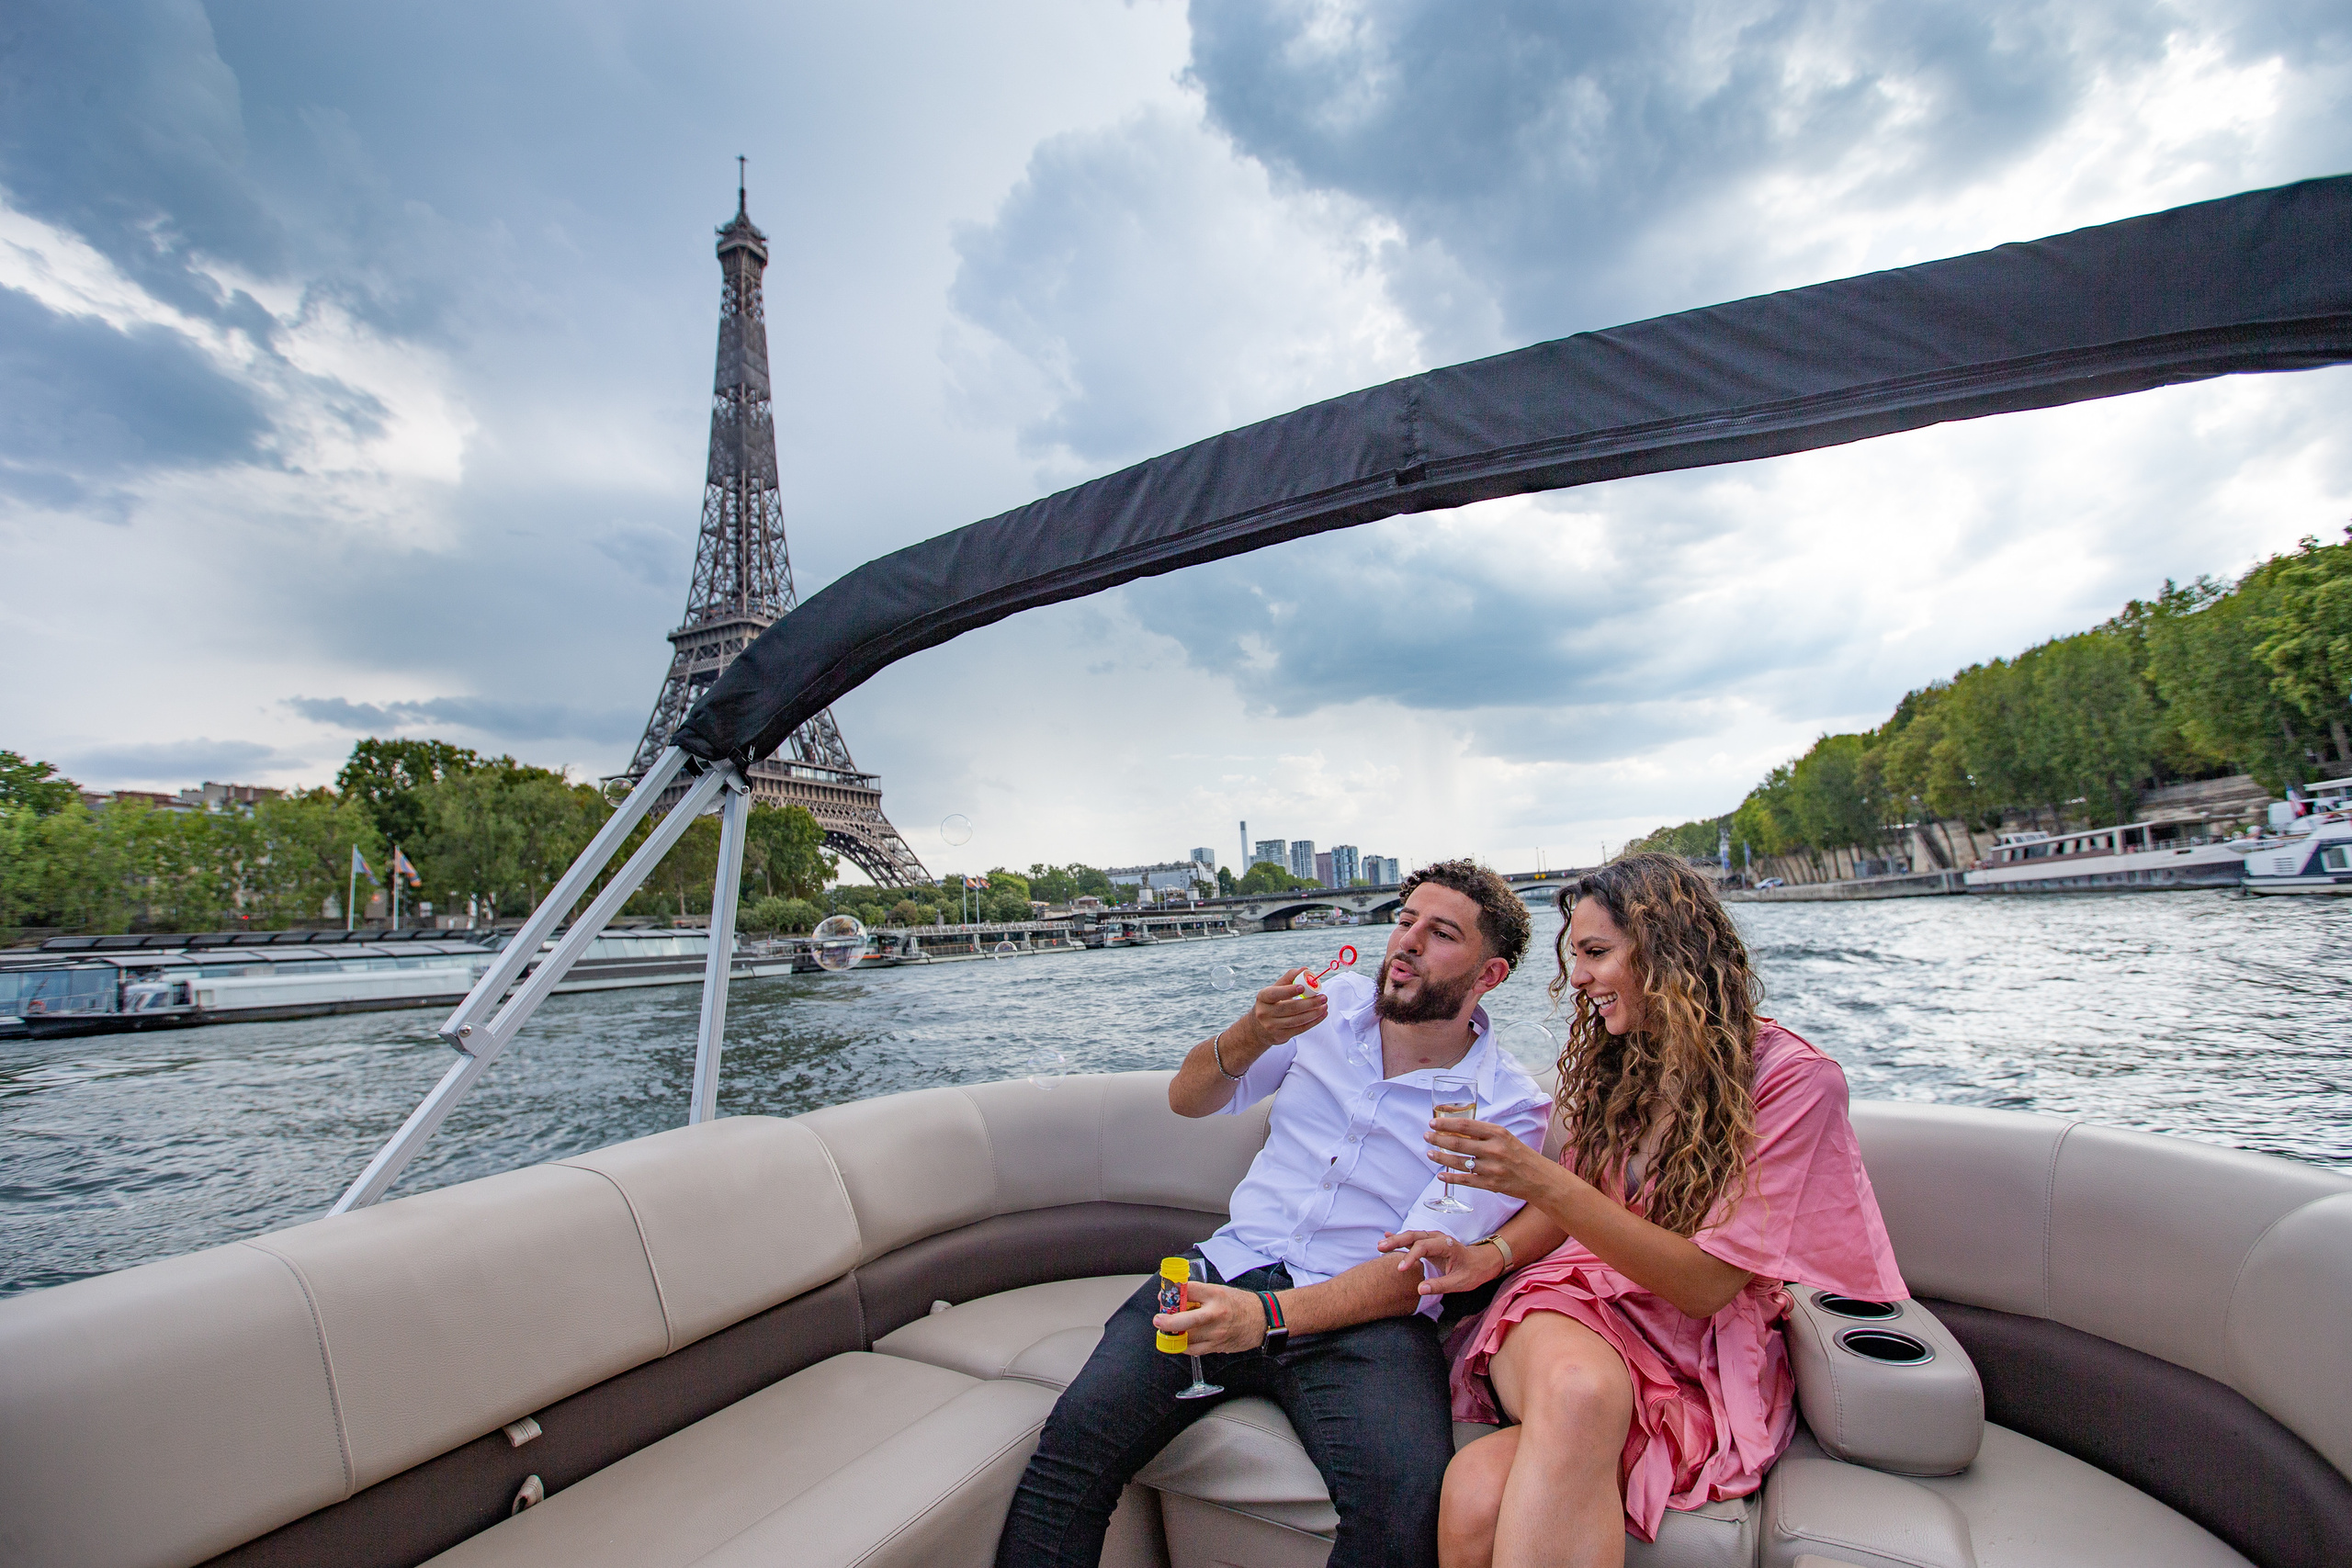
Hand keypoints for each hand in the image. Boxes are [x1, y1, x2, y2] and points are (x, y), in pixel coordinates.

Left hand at [1154, 1279, 1268, 1354]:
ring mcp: (1217, 1333)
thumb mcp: (1219, 1291)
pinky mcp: (1217, 1347)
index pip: (1189, 1290)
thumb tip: (1175, 1297)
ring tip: (1169, 1330)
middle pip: (1184, 1320)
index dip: (1172, 1293)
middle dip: (1167, 1322)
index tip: (1164, 1297)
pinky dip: (1185, 1345)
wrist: (1262, 1319)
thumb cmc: (1240, 1303)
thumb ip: (1198, 1294)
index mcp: (1216, 1295)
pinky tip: (1182, 1339)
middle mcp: (1216, 1314)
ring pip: (1187, 1339)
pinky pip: (1195, 1350)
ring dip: (1174, 1336)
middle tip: (1158, 1320)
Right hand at [1238, 967, 1328, 1051]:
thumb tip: (1305, 969)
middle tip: (1323, 997)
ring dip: (1314, 1013)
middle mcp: (1264, 1013)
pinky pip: (1300, 1029)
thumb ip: (1289, 979)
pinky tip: (1321, 1015)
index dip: (1289, 990)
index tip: (1303, 987)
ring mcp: (1272, 1026)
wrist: (1258, 1028)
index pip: (1275, 993)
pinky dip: (1313, 1022)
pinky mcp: (1280, 1036)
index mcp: (1263, 998)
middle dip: (1309, 1003)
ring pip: (1297, 1020)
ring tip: (1324, 1006)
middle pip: (1290, 1008)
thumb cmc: (1271, 1004)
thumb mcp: (1275, 990)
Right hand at [1380, 1229, 1503, 1297]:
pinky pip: (1413, 1240)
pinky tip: (1387, 1237)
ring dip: (1396, 1239)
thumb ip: (1440, 1285)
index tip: (1400, 1269)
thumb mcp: (1460, 1282)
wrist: (1482, 1262)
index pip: (1423, 1246)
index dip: (1410, 1257)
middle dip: (1396, 1240)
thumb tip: (1420, 1289)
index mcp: (1446, 1245)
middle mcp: (1438, 1238)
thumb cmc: (1473, 1271)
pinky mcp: (1430, 1243)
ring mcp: (1433, 1239)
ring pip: (1412, 1236)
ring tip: (1380, 1245)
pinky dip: (1400, 1239)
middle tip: (1381, 1247)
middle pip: (1414, 1236)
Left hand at [1425, 1114, 1558, 1203]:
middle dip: (1438, 1139)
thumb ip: (1484, 1134)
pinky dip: (1450, 1178)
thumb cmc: (1520, 1155)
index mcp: (1498, 1134)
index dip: (1446, 1124)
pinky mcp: (1490, 1184)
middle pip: (1458, 1143)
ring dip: (1441, 1158)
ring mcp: (1491, 1168)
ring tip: (1430, 1154)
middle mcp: (1494, 1150)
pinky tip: (1441, 1175)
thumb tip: (1457, 1129)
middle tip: (1427, 1137)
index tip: (1433, 1123)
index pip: (1466, 1126)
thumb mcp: (1505, 1138)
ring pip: (1458, 1162)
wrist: (1539, 1178)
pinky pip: (1465, 1181)